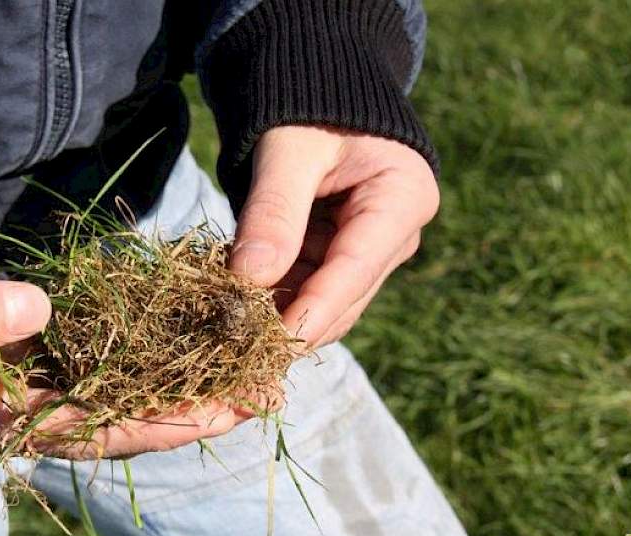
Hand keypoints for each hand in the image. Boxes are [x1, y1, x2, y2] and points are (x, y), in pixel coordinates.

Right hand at [0, 240, 246, 459]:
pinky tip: (187, 341)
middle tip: (262, 393)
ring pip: (115, 397)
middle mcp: (14, 416)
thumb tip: (34, 313)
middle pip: (117, 422)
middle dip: (189, 411)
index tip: (222, 409)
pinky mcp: (27, 359)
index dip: (157, 422)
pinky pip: (97, 366)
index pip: (88, 431)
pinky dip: (144, 357)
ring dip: (177, 385)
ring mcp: (22, 391)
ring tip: (245, 370)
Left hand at [231, 126, 438, 347]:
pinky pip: (303, 290)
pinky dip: (270, 302)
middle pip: (342, 296)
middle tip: (238, 352)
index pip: (356, 267)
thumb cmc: (306, 105)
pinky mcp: (337, 256)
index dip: (314, 310)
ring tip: (228, 336)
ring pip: (321, 303)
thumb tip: (250, 277)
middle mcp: (395, 234)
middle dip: (291, 327)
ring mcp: (368, 250)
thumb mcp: (288, 150)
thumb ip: (273, 210)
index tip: (275, 344)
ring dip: (276, 319)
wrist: (312, 88)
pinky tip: (233, 311)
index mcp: (403, 197)